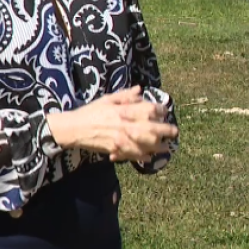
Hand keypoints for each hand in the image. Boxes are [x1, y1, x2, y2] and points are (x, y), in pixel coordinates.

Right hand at [45, 86, 177, 161]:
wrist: (74, 129)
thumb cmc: (91, 112)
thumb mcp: (108, 99)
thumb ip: (126, 96)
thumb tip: (140, 90)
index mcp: (125, 110)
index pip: (150, 110)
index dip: (161, 111)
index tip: (165, 112)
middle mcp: (126, 125)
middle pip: (153, 129)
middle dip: (167, 131)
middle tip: (174, 132)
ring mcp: (122, 139)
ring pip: (147, 145)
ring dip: (159, 147)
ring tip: (166, 148)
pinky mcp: (117, 150)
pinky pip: (134, 155)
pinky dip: (143, 157)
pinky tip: (150, 157)